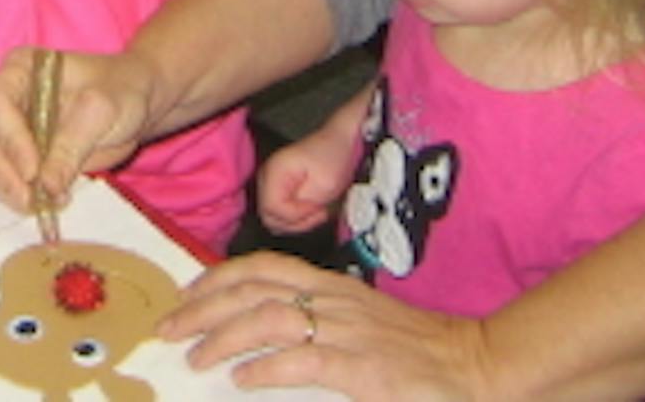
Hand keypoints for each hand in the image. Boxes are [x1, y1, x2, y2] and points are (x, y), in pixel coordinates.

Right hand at [0, 46, 161, 218]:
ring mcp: (9, 127)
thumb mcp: (102, 111)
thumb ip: (72, 145)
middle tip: (26, 197)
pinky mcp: (18, 155)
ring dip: (6, 187)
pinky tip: (45, 202)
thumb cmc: (121, 91)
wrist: (135, 103)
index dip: (8, 139)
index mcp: (20, 69)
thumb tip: (46, 186)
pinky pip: (2, 178)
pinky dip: (17, 195)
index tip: (33, 170)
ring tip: (42, 203)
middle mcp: (5, 96)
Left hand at [163, 254, 487, 398]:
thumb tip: (269, 341)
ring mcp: (347, 331)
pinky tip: (242, 379)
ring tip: (195, 356)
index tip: (187, 295)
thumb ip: (321, 323)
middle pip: (252, 287)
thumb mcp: (363, 325)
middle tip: (169, 328)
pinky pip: (302, 358)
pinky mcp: (361, 367)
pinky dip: (266, 367)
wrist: (476, 364)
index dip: (218, 277)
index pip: (263, 266)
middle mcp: (333, 299)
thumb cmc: (419, 350)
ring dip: (223, 335)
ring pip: (267, 317)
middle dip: (203, 306)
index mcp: (333, 285)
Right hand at [257, 121, 356, 236]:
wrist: (338, 143)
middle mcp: (265, 177)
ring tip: (317, 208)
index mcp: (274, 171)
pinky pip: (280, 215)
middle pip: (269, 216)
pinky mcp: (276, 190)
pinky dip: (296, 218)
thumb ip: (303, 204)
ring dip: (298, 221)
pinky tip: (311, 208)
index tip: (316, 207)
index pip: (272, 208)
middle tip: (318, 211)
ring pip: (273, 219)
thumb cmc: (332, 157)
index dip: (296, 214)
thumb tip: (288, 217)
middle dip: (297, 220)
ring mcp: (269, 184)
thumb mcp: (325, 183)